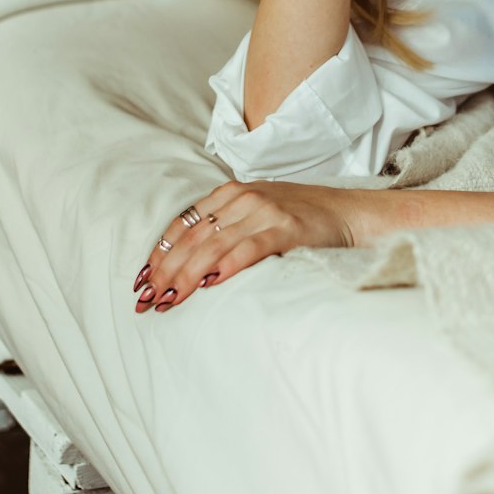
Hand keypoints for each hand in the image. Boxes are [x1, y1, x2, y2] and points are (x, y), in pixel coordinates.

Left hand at [133, 180, 364, 315]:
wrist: (350, 213)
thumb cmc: (304, 219)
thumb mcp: (260, 213)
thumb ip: (229, 227)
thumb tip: (191, 264)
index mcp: (234, 193)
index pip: (186, 223)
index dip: (161, 252)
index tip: (142, 279)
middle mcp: (245, 197)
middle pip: (194, 237)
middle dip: (166, 270)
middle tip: (148, 300)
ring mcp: (266, 211)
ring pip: (214, 245)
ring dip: (186, 275)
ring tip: (169, 300)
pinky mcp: (287, 227)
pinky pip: (249, 247)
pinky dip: (227, 265)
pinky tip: (209, 284)